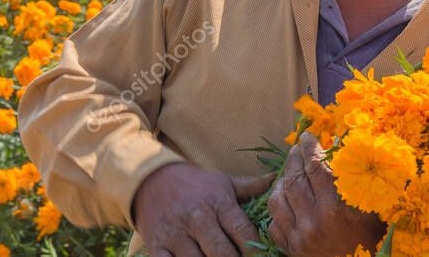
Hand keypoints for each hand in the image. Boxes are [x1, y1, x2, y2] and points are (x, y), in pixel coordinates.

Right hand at [133, 162, 271, 256]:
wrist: (152, 179)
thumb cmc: (195, 184)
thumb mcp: (223, 182)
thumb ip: (250, 186)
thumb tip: (276, 180)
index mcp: (218, 202)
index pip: (243, 231)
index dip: (255, 250)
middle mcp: (197, 218)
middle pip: (222, 253)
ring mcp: (175, 233)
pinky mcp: (156, 245)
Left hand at [267, 133, 385, 256]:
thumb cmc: (372, 242)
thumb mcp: (372, 210)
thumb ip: (360, 182)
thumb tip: (349, 149)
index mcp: (335, 209)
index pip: (316, 167)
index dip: (310, 148)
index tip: (308, 137)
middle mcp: (313, 222)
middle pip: (294, 179)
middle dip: (294, 159)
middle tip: (297, 149)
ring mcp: (298, 237)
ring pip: (277, 199)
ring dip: (281, 181)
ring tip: (289, 172)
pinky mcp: (290, 250)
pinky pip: (274, 223)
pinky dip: (277, 208)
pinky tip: (285, 200)